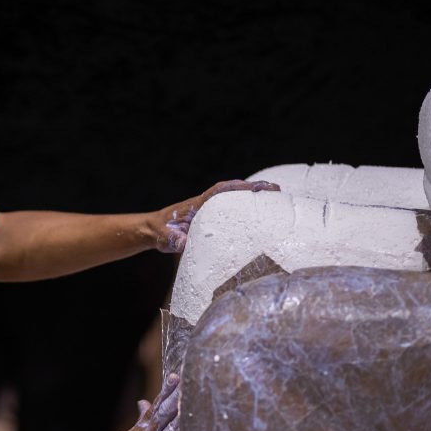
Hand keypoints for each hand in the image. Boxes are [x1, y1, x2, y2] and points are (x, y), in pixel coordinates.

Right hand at [100, 372, 180, 430]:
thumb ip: (142, 420)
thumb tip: (144, 401)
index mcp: (143, 429)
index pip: (156, 406)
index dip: (166, 391)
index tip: (175, 376)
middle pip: (165, 413)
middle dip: (175, 397)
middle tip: (185, 382)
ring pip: (172, 430)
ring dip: (182, 417)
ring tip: (191, 403)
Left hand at [155, 179, 279, 252]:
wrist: (153, 230)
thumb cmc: (159, 232)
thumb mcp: (165, 238)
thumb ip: (173, 240)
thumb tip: (184, 243)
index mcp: (197, 205)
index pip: (219, 192)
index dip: (237, 188)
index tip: (254, 187)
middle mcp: (206, 204)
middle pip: (233, 191)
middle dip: (254, 188)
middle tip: (276, 190)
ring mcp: (209, 210)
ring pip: (234, 199)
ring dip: (253, 196)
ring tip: (276, 199)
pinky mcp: (211, 218)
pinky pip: (232, 210)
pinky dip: (246, 208)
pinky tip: (261, 215)